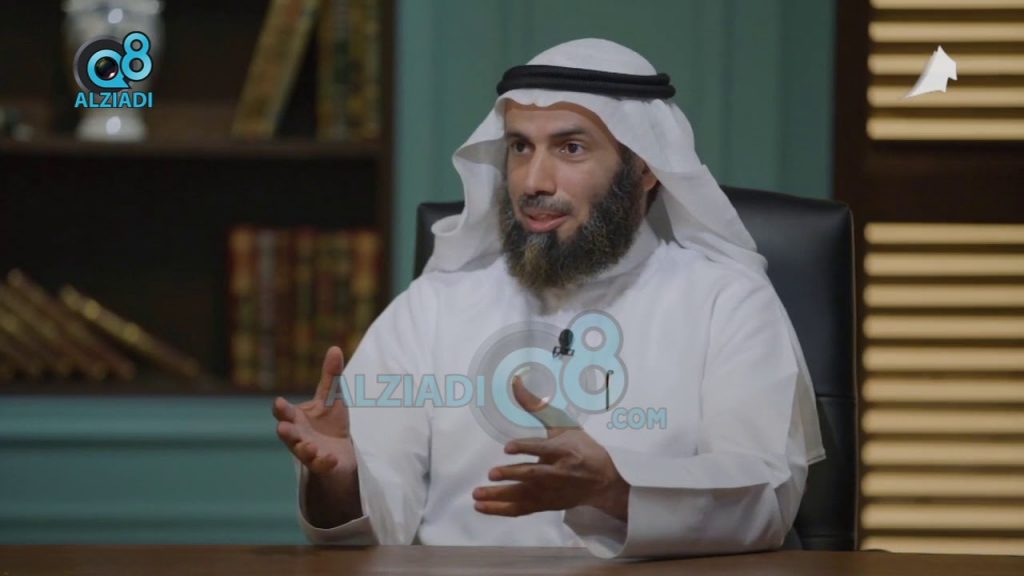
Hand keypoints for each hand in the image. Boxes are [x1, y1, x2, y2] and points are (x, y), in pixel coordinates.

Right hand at [272, 346, 360, 525]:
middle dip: (286, 431)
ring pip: (302, 452)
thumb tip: (334, 348)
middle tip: (283, 428)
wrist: (341, 453)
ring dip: (304, 449)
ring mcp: (309, 452)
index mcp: (296, 418)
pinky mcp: (322, 465)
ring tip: (309, 446)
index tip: (279, 402)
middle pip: (288, 434)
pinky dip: (324, 462)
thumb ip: (331, 376)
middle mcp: (298, 436)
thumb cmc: (330, 423)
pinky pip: (321, 465)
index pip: (285, 413)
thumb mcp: (331, 397)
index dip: (281, 408)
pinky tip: (330, 459)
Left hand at [472, 376, 630, 521]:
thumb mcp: (565, 426)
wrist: (602, 482)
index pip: (543, 449)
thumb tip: (515, 381)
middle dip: (512, 475)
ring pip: (523, 495)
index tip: (508, 447)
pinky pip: (520, 509)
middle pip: (533, 475)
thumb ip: (538, 406)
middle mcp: (557, 473)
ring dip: (500, 496)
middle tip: (492, 474)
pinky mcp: (545, 505)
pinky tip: (481, 506)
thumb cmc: (582, 449)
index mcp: (564, 450)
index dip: (526, 448)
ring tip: (478, 495)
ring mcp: (550, 491)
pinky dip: (501, 509)